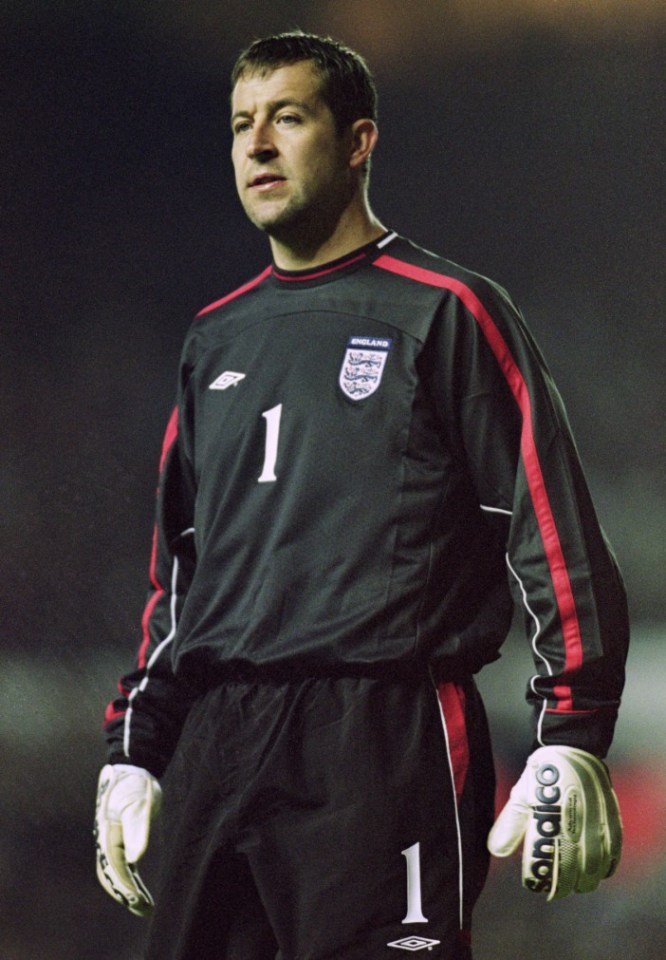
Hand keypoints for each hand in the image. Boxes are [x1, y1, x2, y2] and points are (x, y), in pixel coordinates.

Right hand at [94, 763, 161, 915]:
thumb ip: (137, 829)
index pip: (115, 868)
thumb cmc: (136, 783)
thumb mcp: (140, 804)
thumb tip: (136, 858)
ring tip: (145, 907)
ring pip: (116, 873)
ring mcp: (111, 840)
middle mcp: (105, 841)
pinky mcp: (120, 837)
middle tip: (144, 909)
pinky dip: (130, 879)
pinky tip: (141, 889)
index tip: (138, 900)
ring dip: (128, 891)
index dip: (125, 887)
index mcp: (107, 835)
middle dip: (125, 895)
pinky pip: (122, 865)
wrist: (132, 766)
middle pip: (111, 876)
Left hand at [487, 746, 621, 899]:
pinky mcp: (611, 817)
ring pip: (595, 865)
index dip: (540, 879)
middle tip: (556, 889)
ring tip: (576, 885)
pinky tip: (600, 871)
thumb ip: (510, 826)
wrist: (572, 746)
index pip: (546, 863)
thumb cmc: (544, 773)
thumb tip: (496, 852)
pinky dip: (607, 865)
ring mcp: (596, 823)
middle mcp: (575, 825)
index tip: (535, 885)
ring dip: (586, 879)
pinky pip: (614, 849)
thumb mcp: (521, 796)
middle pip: (574, 870)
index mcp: (550, 821)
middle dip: (564, 885)